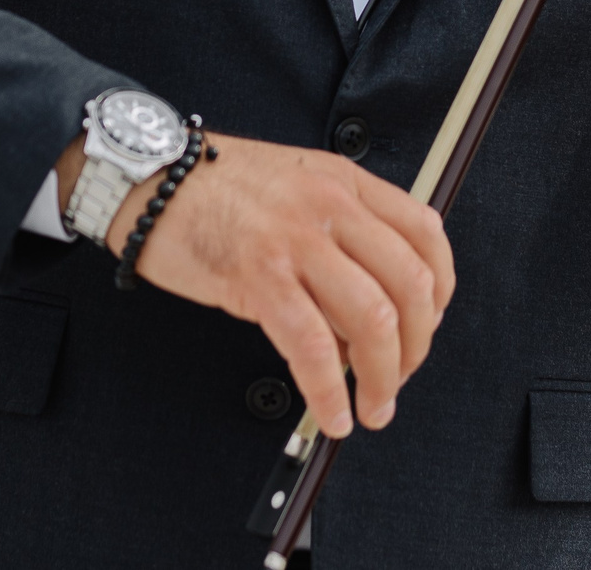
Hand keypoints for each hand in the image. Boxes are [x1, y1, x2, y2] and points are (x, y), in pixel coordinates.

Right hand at [57, 131, 453, 437]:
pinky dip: (330, 391)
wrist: (150, 178)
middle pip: (411, 285)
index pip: (427, 234)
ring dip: (384, 378)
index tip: (428, 325)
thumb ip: (339, 232)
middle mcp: (332, 206)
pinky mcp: (259, 277)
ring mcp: (297, 240)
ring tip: (373, 407)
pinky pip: (312, 346)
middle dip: (417, 346)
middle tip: (400, 376)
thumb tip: (367, 308)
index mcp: (346, 181)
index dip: (440, 291)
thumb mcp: (297, 187)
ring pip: (374, 320)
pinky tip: (332, 412)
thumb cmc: (215, 187)